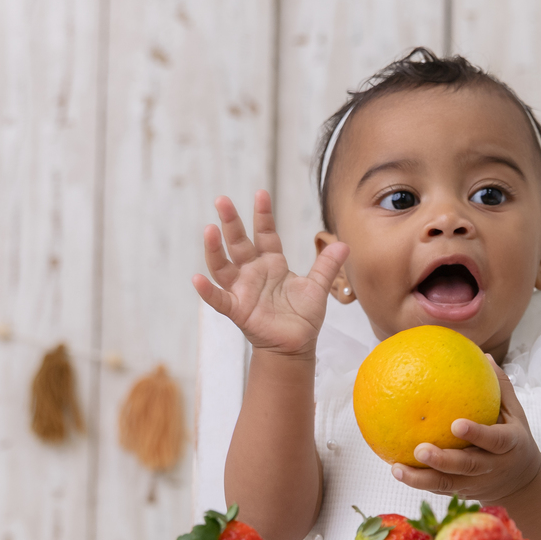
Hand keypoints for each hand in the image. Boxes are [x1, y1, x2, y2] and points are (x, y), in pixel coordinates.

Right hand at [192, 191, 348, 356]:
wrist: (297, 346)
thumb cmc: (303, 316)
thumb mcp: (317, 288)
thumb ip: (326, 266)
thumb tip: (344, 244)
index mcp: (272, 263)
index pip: (265, 234)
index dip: (263, 215)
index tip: (261, 194)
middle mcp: (253, 273)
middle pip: (239, 243)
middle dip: (231, 222)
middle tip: (222, 200)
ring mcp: (242, 290)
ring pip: (223, 266)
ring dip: (215, 249)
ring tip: (209, 230)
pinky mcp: (238, 310)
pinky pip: (219, 299)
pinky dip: (207, 291)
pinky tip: (196, 279)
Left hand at [391, 358, 540, 501]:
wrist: (521, 482)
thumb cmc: (514, 437)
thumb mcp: (515, 413)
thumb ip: (500, 386)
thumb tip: (482, 354)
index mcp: (509, 445)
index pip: (494, 440)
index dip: (477, 433)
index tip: (456, 424)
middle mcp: (492, 467)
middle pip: (467, 466)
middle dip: (443, 461)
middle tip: (420, 449)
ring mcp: (476, 483)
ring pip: (448, 484)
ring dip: (421, 479)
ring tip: (397, 468)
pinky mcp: (462, 492)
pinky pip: (439, 487)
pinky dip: (418, 481)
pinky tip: (397, 469)